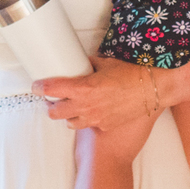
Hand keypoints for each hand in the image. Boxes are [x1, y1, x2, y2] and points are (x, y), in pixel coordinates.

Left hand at [32, 56, 167, 131]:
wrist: (153, 89)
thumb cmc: (130, 73)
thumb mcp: (105, 63)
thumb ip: (88, 65)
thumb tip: (80, 62)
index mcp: (83, 88)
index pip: (51, 89)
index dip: (39, 88)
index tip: (36, 86)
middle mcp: (86, 106)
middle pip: (54, 112)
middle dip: (50, 105)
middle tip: (52, 99)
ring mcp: (95, 118)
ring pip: (69, 123)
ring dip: (67, 115)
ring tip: (71, 108)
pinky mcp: (105, 126)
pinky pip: (88, 125)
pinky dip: (85, 120)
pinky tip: (91, 112)